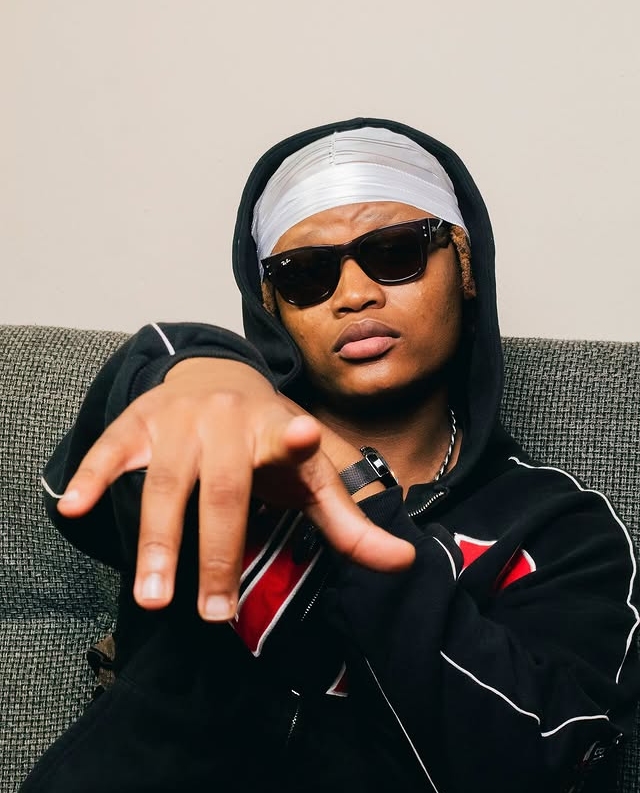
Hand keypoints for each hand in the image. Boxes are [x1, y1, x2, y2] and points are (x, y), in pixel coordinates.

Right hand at [57, 359, 414, 619]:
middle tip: (213, 613)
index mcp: (276, 430)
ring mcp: (179, 420)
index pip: (290, 438)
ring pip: (165, 482)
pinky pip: (112, 451)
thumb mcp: (310, 474)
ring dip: (157, 541)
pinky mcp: (139, 421)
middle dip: (217, 553)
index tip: (302, 435)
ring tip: (153, 595)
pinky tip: (72, 506)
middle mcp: (228, 421)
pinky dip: (91, 477)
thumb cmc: (269, 438)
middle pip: (222, 490)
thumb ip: (348, 521)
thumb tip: (405, 564)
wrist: (217, 377)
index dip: (295, 439)